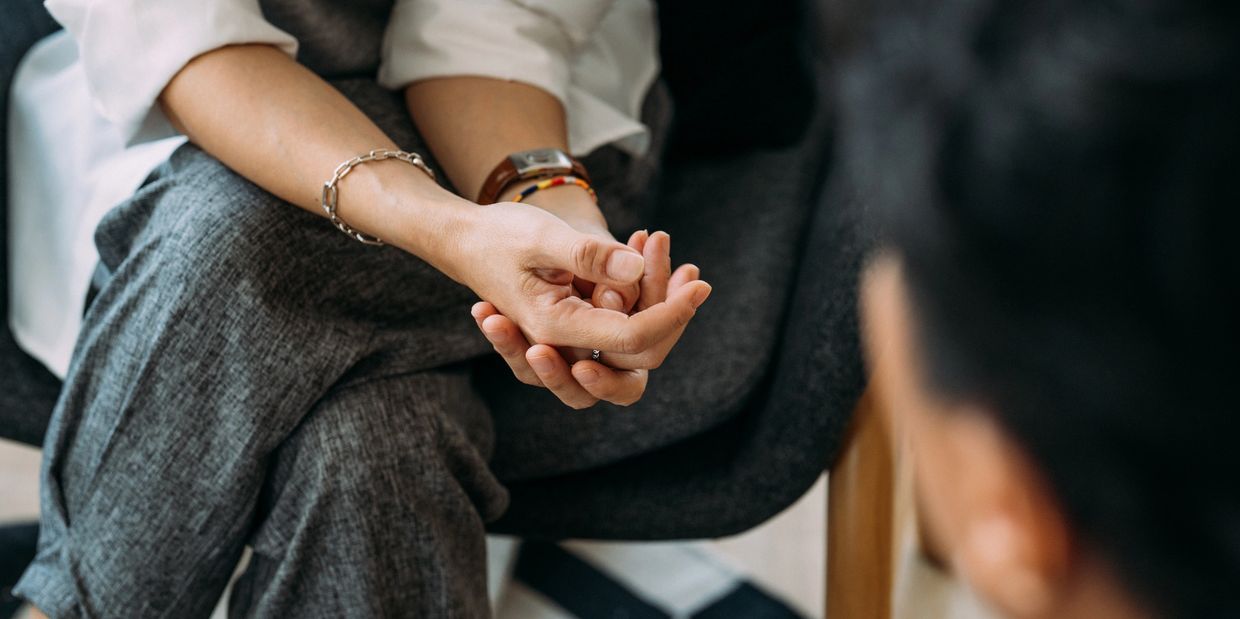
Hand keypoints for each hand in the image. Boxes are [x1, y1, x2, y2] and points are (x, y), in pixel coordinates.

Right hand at [448, 203, 710, 358]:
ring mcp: (571, 340)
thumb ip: (586, 254)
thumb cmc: (497, 236)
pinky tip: (644, 245)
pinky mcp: (578, 326)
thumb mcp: (541, 236)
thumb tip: (634, 268)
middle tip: (691, 275)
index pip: (631, 339)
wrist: (466, 239)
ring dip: (656, 302)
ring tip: (660, 249)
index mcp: (556, 328)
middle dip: (669, 317)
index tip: (699, 284)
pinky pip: (620, 323)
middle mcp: (564, 345)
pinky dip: (641, 291)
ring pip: (631, 346)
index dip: (670, 315)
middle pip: (637, 358)